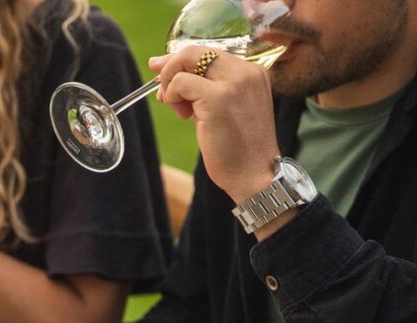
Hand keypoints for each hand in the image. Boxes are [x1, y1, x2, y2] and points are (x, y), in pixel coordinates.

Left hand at [149, 47, 279, 203]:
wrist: (254, 176)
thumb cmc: (239, 150)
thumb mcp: (223, 111)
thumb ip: (202, 90)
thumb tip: (165, 72)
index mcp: (252, 72)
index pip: (210, 53)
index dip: (182, 61)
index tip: (163, 72)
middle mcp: (245, 72)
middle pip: (196, 51)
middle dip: (170, 67)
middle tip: (162, 91)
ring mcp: (233, 83)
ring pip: (186, 60)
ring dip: (171, 85)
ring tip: (181, 111)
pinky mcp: (218, 98)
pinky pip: (180, 83)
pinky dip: (173, 97)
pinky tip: (183, 115)